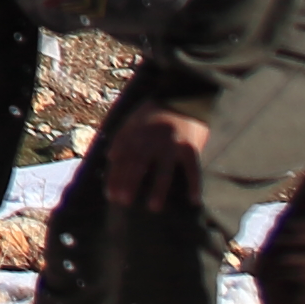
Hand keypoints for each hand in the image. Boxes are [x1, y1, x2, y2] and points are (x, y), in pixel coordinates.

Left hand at [93, 108, 210, 210]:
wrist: (182, 96)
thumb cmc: (154, 114)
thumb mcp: (134, 121)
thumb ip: (122, 138)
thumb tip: (110, 157)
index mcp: (136, 134)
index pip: (122, 158)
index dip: (115, 177)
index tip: (111, 195)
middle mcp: (152, 139)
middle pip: (139, 163)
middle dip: (129, 182)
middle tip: (123, 201)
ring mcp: (171, 143)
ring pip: (164, 169)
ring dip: (159, 188)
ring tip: (153, 207)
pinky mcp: (191, 146)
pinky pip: (193, 168)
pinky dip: (195, 184)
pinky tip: (194, 200)